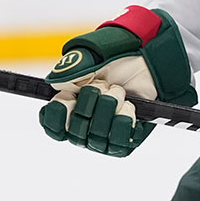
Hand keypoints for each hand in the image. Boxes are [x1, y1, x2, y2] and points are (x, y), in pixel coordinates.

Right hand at [39, 6, 195, 156]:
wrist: (147, 61)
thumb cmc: (117, 58)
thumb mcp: (89, 57)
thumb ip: (68, 69)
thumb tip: (55, 84)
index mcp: (68, 105)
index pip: (52, 126)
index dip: (58, 114)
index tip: (69, 97)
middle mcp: (83, 124)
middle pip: (74, 131)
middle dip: (90, 103)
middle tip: (104, 85)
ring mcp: (103, 134)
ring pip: (96, 137)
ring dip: (109, 109)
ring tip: (119, 92)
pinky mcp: (124, 140)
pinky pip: (117, 143)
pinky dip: (123, 122)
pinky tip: (128, 107)